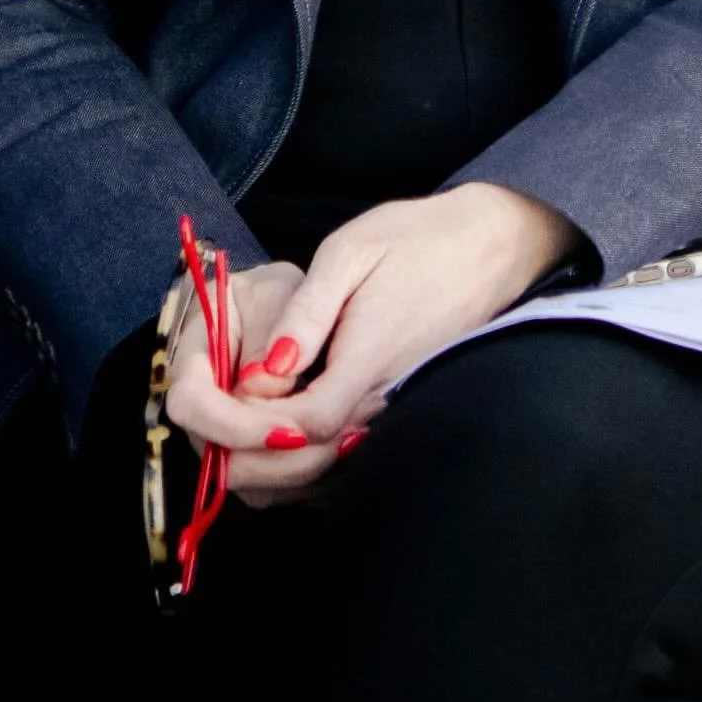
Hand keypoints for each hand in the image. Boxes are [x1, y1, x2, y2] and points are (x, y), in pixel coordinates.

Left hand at [163, 184, 578, 506]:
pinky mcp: (404, 405)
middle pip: (314, 457)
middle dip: (258, 455)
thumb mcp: (351, 253)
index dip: (258, 428)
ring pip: (332, 461)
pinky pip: (353, 452)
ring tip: (232, 436)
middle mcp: (386, 397)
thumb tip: (267, 368)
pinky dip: (312, 456)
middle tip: (212, 435)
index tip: (222, 408)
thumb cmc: (417, 239)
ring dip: (281, 460)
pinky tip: (279, 432)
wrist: (490, 246)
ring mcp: (398, 406)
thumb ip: (306, 312)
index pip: (305, 425)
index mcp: (368, 359)